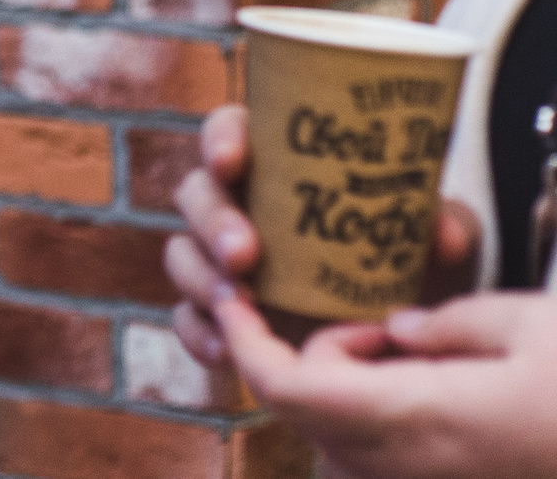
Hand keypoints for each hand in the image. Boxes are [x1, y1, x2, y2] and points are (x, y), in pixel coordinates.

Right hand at [165, 104, 477, 365]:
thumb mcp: (436, 239)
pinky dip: (196, 332)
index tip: (234, 161)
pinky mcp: (219, 315)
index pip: (230, 132)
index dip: (221, 140)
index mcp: (276, 165)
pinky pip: (185, 318)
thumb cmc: (410, 262)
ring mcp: (221, 261)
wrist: (407, 334)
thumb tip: (441, 235)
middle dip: (214, 222)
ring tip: (238, 303)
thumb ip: (445, 225)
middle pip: (197, 194)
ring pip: (182, 254)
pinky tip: (223, 350)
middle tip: (245, 255)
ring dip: (201, 276)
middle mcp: (239, 206)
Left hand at [213, 290, 556, 478]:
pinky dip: (386, 426)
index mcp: (423, 417)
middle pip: (312, 419)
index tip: (234, 298)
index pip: (291, 391)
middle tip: (382, 325)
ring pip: (346, 448)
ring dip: (354, 398)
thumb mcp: (534, 323)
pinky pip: (388, 465)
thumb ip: (450, 324)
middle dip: (317, 363)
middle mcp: (416, 470)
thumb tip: (399, 331)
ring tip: (416, 356)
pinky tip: (438, 389)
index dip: (249, 344)